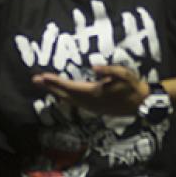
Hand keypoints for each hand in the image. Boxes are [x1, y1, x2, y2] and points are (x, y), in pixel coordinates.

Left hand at [33, 64, 150, 115]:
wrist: (141, 104)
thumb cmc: (133, 87)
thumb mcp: (125, 75)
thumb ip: (110, 71)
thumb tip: (94, 67)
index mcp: (94, 92)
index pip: (70, 86)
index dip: (56, 82)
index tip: (43, 77)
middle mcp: (89, 102)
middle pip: (64, 94)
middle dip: (49, 87)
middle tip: (35, 80)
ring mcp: (90, 107)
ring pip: (68, 99)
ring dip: (54, 92)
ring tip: (42, 84)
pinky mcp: (92, 109)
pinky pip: (73, 102)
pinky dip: (63, 97)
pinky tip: (57, 93)